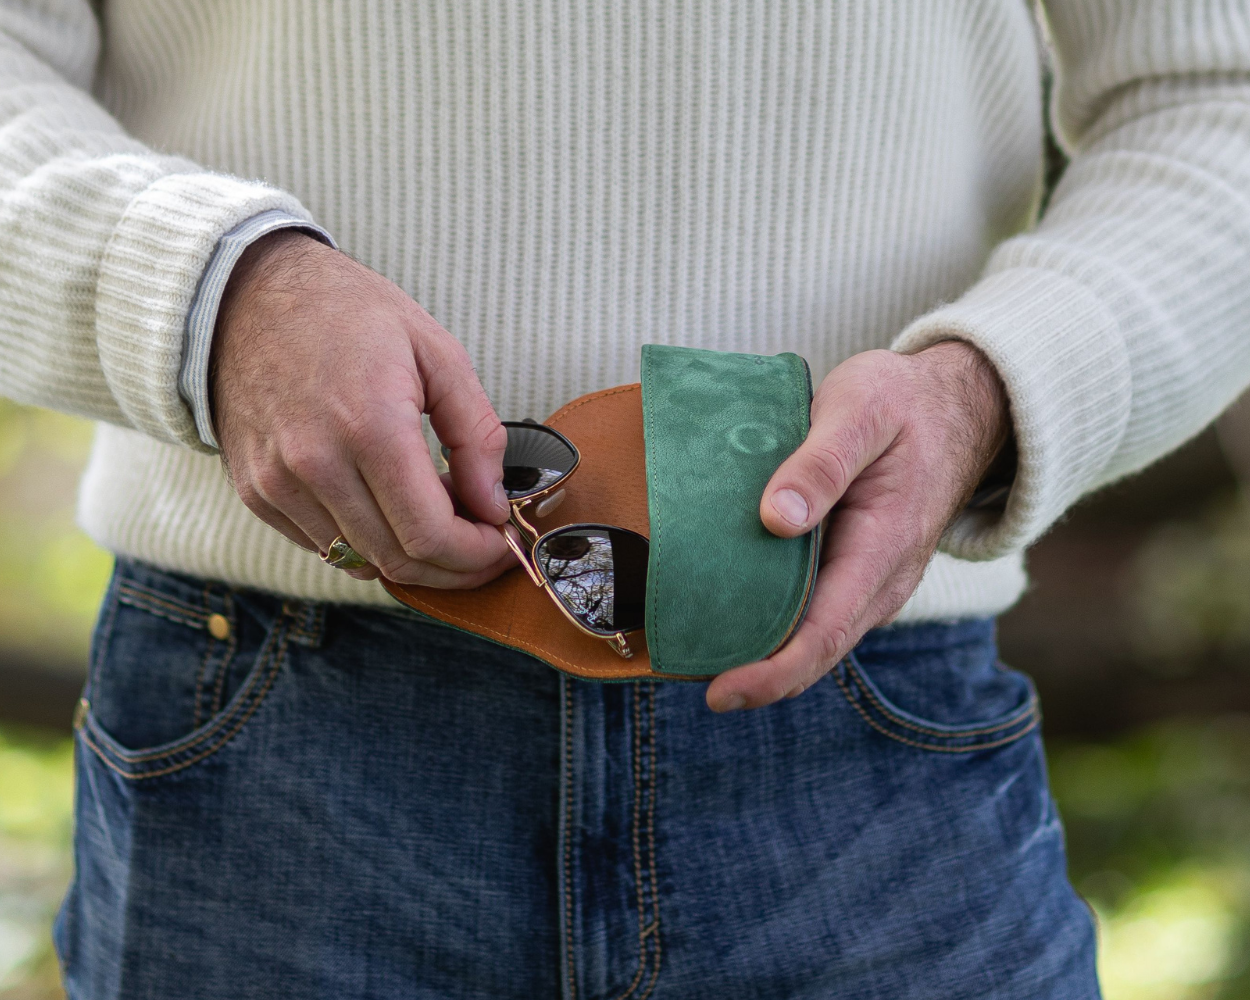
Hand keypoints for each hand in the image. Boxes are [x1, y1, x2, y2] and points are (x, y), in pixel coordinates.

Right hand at [211, 229, 514, 587]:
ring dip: (411, 557)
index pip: (430, 534)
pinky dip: (366, 542)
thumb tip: (493, 505)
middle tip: (481, 546)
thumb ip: (476, 434)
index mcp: (369, 425)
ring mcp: (277, 483)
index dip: (476, 554)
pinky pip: (322, 546)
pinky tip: (388, 509)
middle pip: (398, 560)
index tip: (500, 542)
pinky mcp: (255, 491)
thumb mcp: (436, 351)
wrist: (245, 293)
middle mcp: (315, 464)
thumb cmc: (347, 313)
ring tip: (438, 519)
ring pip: (361, 562)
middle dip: (453, 567)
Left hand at [705, 341, 1009, 711]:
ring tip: (695, 655)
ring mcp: (872, 581)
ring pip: (814, 637)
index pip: (825, 633)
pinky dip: (774, 624)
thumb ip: (821, 463)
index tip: (721, 692)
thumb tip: (776, 520)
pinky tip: (728, 615)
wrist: (956, 404)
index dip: (772, 671)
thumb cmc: (903, 402)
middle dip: (755, 676)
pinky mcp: (858, 571)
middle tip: (685, 676)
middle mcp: (883, 580)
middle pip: (815, 650)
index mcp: (884, 546)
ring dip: (762, 654)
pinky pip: (815, 612)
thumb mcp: (862, 409)